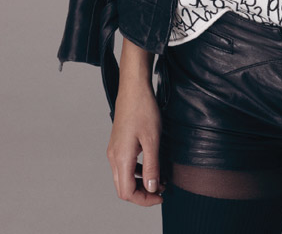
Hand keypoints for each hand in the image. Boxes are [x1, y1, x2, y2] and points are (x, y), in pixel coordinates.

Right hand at [106, 38, 163, 206]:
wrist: (133, 87)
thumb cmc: (143, 109)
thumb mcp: (152, 139)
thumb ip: (151, 166)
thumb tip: (152, 188)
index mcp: (121, 158)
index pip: (127, 193)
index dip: (144, 199)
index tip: (161, 195)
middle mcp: (114, 157)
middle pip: (123, 189)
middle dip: (142, 194)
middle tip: (161, 190)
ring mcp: (114, 149)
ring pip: (122, 178)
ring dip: (139, 183)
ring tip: (159, 179)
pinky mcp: (117, 143)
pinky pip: (123, 166)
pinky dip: (136, 172)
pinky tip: (150, 165)